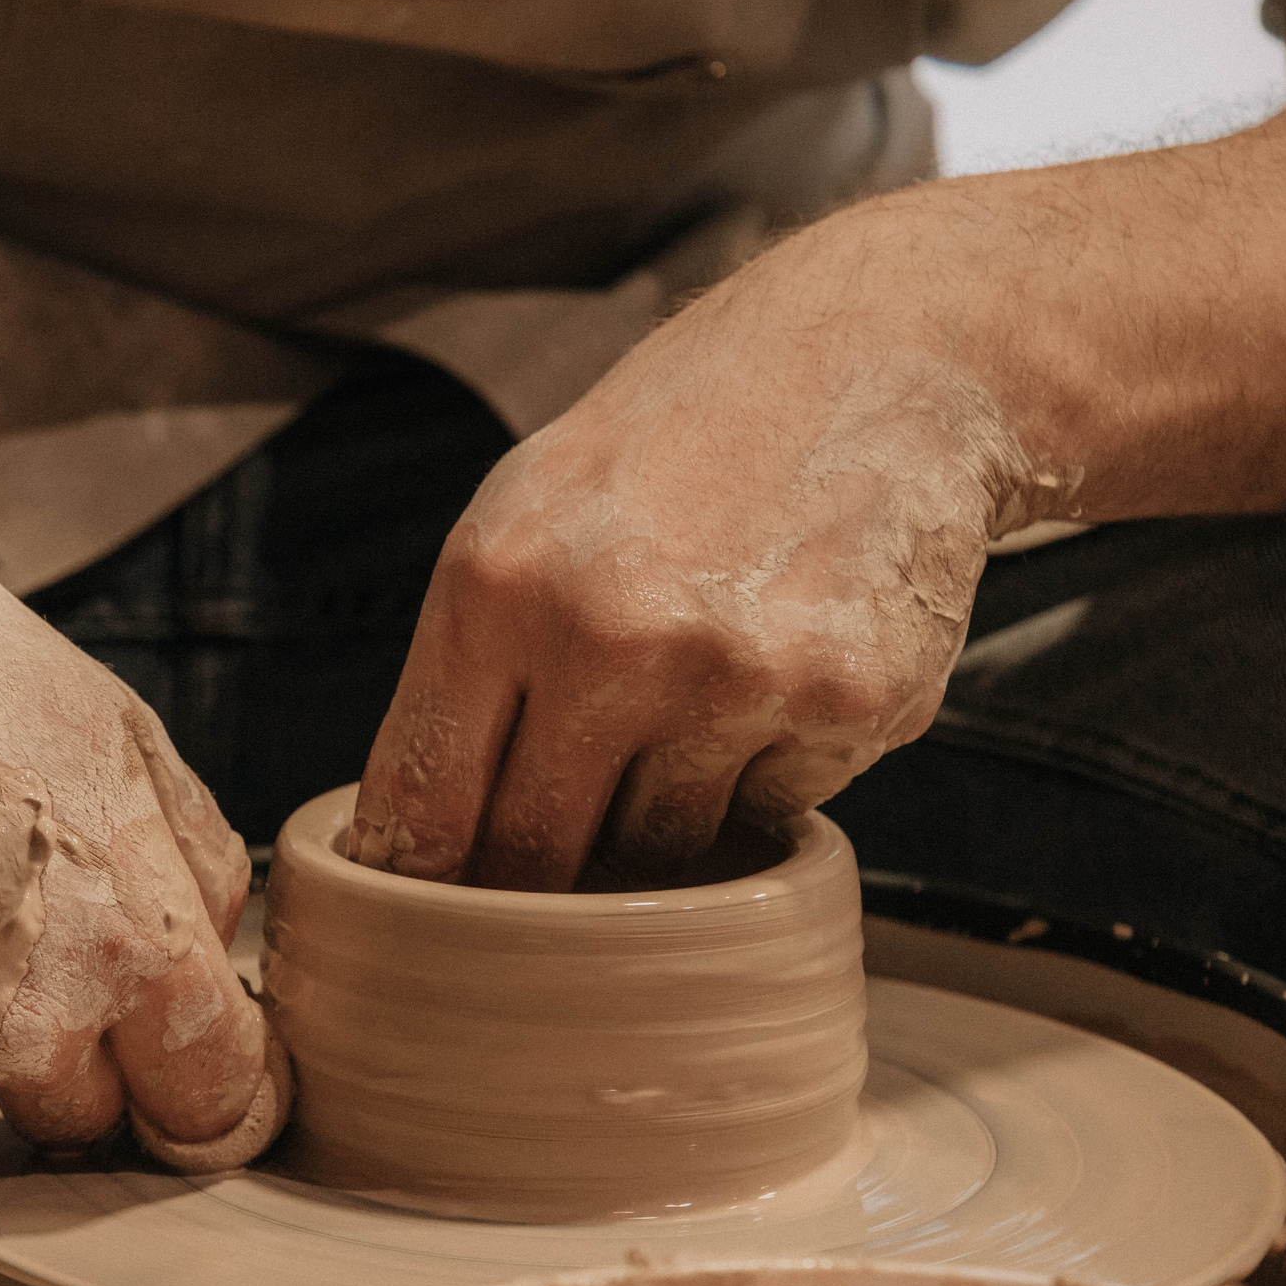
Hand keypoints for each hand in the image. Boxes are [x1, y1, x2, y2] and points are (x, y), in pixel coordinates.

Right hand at [0, 432, 271, 1149]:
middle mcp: (24, 1025)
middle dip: (73, 1047)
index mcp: (126, 943)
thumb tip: (213, 938)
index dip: (214, 1090)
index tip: (197, 1078)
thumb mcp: (112, 722)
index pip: (214, 1100)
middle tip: (17, 922)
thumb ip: (192, 856)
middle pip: (86, 1113)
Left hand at [352, 231, 1079, 890]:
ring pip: (659, 853)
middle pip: (533, 858)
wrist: (876, 360)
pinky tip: (775, 673)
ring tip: (682, 702)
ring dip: (656, 818)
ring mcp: (734, 676)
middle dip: (531, 879)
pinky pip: (770, 814)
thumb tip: (409, 848)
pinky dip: (762, 775)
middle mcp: (608, 636)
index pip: (422, 810)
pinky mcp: (849, 704)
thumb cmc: (668, 454)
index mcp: (495, 586)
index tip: (421, 925)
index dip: (417, 886)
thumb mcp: (522, 518)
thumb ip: (460, 671)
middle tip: (544, 863)